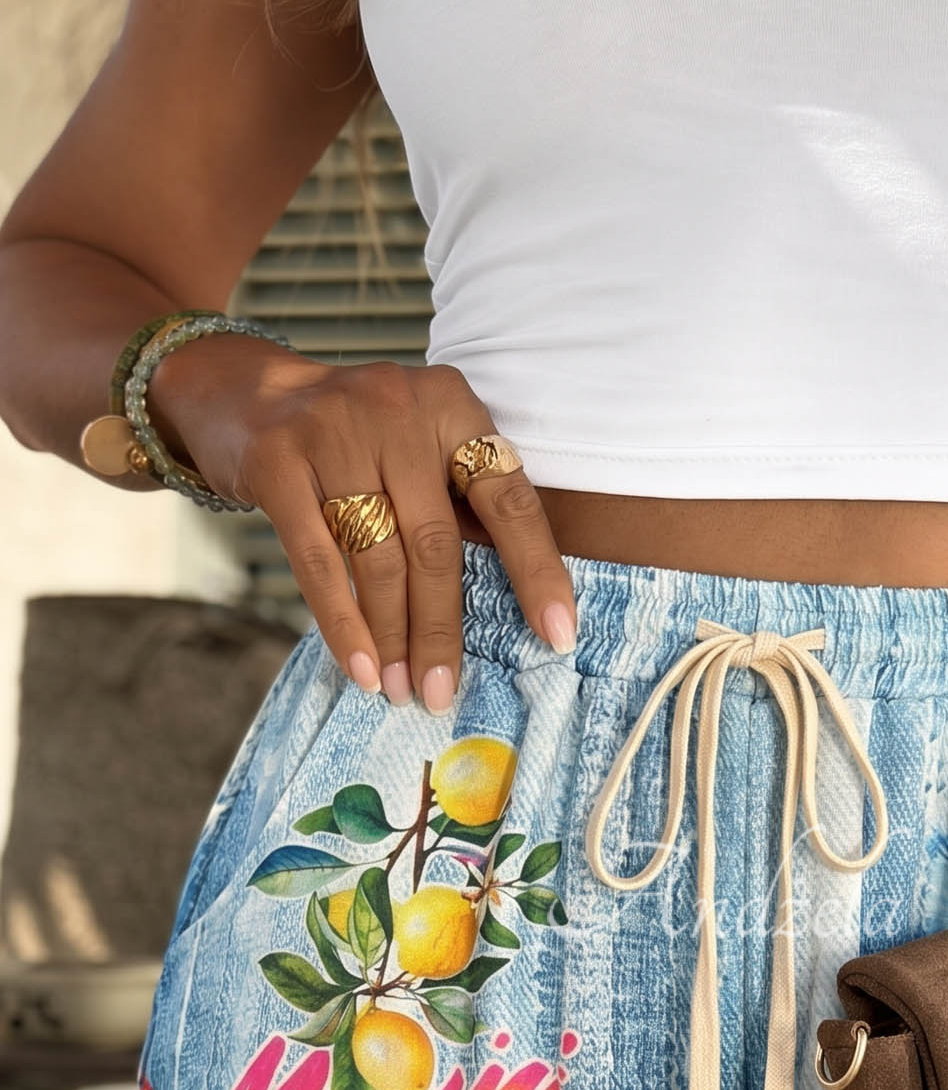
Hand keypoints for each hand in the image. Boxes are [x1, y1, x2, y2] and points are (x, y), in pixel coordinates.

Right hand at [147, 334, 575, 705]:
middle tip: (441, 692)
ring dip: (391, 636)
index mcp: (452, 405)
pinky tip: (360, 668)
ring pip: (377, 557)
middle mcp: (397, 408)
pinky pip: (317, 561)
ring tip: (398, 690)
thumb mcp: (421, 447)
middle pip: (434, 542)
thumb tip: (510, 607)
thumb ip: (460, 503)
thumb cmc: (360, 443)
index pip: (508, 499)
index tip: (557, 637)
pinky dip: (342, 624)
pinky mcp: (278, 461)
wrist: (249, 397)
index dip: (537, 572)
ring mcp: (333, 430)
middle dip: (440, 629)